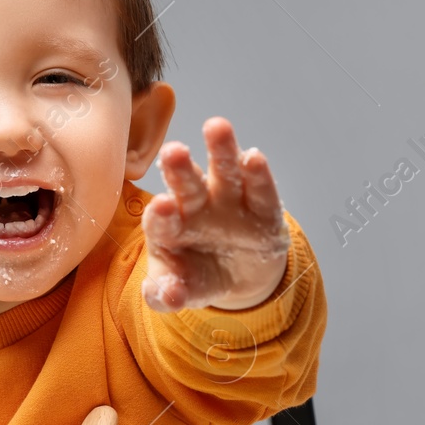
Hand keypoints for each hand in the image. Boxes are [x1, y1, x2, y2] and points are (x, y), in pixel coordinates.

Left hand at [141, 117, 291, 312]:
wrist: (238, 273)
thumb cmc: (197, 274)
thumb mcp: (183, 290)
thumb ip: (167, 295)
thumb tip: (167, 298)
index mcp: (170, 226)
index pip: (162, 218)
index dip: (161, 214)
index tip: (161, 206)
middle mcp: (197, 206)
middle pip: (187, 184)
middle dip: (180, 168)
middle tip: (174, 151)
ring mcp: (230, 203)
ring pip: (224, 172)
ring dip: (221, 151)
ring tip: (217, 127)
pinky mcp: (263, 208)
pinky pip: (261, 189)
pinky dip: (258, 174)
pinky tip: (254, 156)